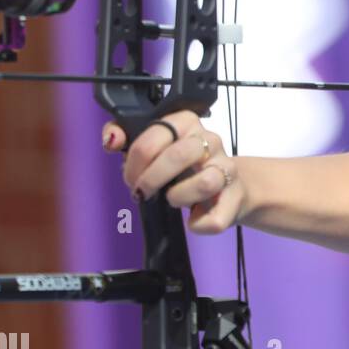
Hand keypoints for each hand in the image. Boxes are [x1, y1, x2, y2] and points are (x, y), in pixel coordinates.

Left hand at [102, 111, 245, 234]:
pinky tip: (193, 219)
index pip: (156, 134)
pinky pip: (214, 218)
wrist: (229, 188)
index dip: (136, 161)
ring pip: (205, 183)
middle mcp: (211, 140)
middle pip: (178, 155)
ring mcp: (227, 168)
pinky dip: (197, 225)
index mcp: (187, 123)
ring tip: (173, 200)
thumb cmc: (184, 168)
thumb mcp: (154, 149)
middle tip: (143, 192)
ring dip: (179, 197)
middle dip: (152, 179)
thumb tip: (112, 141)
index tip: (131, 178)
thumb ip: (126, 138)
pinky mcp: (236, 198)